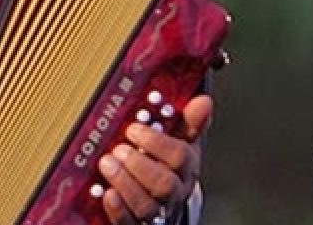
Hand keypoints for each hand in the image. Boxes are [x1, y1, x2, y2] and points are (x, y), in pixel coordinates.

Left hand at [97, 94, 212, 223]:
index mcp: (186, 168)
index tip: (134, 129)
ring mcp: (157, 211)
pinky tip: (108, 194)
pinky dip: (118, 210)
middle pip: (164, 185)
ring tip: (108, 164)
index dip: (156, 142)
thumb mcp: (178, 140)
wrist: (158, 197)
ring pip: (147, 206)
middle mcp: (174, 192)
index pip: (180, 157)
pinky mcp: (136, 223)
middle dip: (139, 165)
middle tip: (119, 149)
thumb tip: (204, 100)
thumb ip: (188, 122)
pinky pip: (130, 223)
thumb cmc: (166, 163)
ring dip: (125, 183)